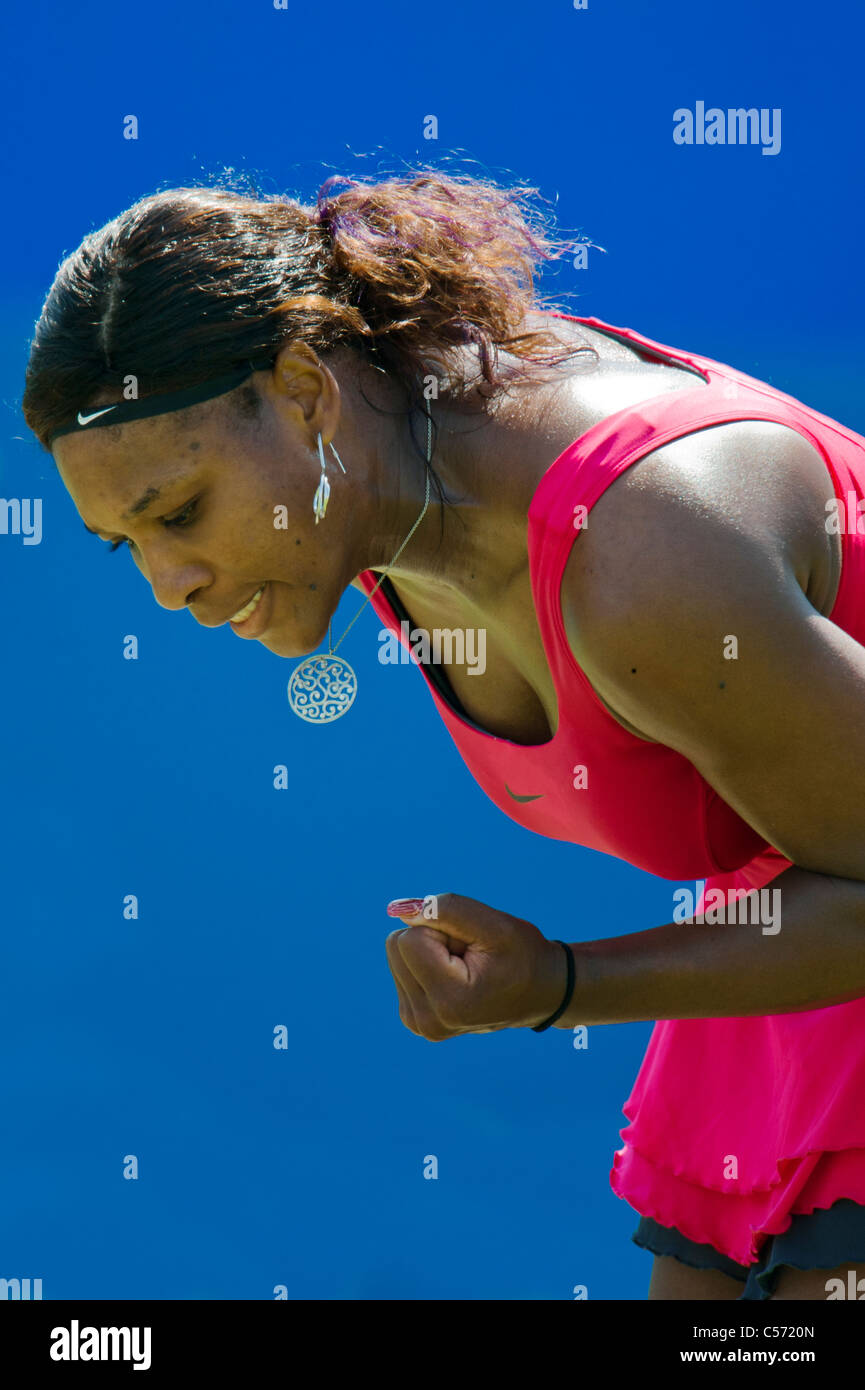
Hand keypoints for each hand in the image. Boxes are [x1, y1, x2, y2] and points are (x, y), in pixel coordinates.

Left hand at [384, 892, 568, 1040]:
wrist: (539, 992)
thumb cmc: (522, 955)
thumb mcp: (494, 924)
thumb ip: (446, 910)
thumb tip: (399, 909)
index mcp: (449, 1000)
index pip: (409, 938)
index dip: (441, 929)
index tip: (471, 946)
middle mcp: (428, 1019)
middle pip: (397, 945)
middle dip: (433, 939)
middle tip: (469, 955)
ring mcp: (419, 1023)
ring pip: (396, 955)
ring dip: (430, 951)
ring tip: (465, 966)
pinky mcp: (413, 1019)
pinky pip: (401, 968)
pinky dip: (426, 964)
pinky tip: (455, 977)